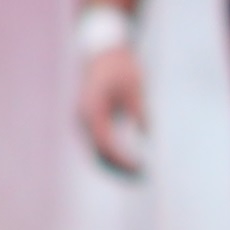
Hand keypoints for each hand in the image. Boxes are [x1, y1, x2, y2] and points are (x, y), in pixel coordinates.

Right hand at [72, 30, 150, 178]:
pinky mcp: (88, 122)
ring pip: (96, 153)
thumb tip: (147, 134)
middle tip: (142, 178)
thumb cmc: (120, 66)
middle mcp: (83, 118)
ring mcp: (83, 121)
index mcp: (92, 109)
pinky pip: (98, 146)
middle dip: (119, 169)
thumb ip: (140, 110)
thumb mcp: (135, 86)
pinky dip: (112, 157)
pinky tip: (129, 163)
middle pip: (98, 154)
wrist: (102, 51)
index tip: (141, 168)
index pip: (104, 144)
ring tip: (139, 174)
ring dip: (116, 166)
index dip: (122, 160)